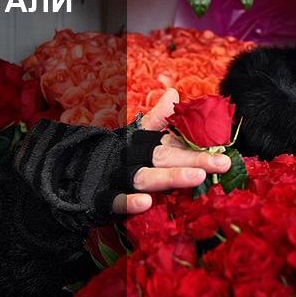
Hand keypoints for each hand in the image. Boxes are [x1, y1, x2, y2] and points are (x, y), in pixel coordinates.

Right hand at [113, 89, 231, 214]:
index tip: (223, 147)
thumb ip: (156, 118)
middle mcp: (132, 158)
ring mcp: (118, 178)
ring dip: (170, 177)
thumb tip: (173, 93)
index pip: (171, 138)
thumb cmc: (116, 157)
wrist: (73, 176)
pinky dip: (129, 202)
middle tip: (221, 162)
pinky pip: (116, 201)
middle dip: (192, 158)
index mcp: (142, 142)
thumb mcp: (135, 136)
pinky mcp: (104, 199)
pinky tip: (146, 203)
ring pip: (144, 177)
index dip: (195, 141)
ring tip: (196, 177)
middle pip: (164, 156)